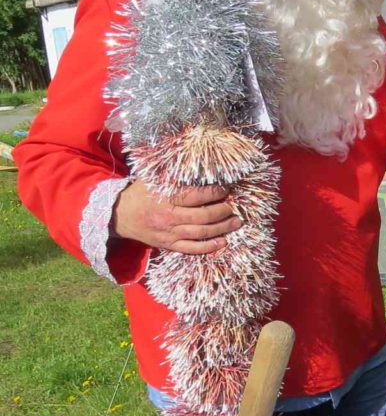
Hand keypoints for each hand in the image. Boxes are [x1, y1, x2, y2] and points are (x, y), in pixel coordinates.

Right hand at [111, 180, 242, 254]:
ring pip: (201, 233)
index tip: (227, 189)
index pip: (196, 196)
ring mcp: (169, 233)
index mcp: (165, 198)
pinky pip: (192, 249)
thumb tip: (200, 167)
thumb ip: (174, 176)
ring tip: (236, 222)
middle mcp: (168, 217)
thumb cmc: (140, 193)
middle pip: (203, 216)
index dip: (215, 193)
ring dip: (222, 228)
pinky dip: (209, 247)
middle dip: (224, 210)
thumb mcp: (153, 180)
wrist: (119, 216)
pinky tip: (223, 241)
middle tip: (236, 206)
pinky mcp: (168, 245)